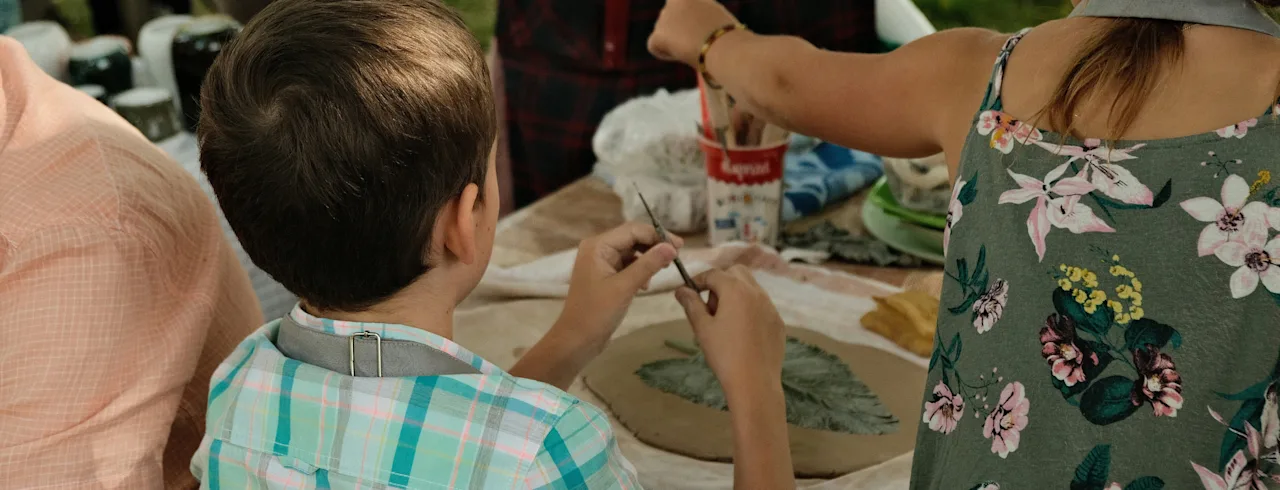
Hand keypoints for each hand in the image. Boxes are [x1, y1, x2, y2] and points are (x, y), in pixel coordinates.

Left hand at [558, 222, 683, 349]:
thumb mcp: (625, 287)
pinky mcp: (605, 276)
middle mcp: (598, 248)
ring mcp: (601, 262)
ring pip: (632, 251)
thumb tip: (671, 247)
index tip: (680, 247)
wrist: (577, 340)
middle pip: (632, 238)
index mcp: (598, 246)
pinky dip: (640, 270)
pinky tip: (646, 284)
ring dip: (648, 259)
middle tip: (676, 257)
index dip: (657, 235)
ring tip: (662, 271)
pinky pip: (627, 265)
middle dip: (654, 246)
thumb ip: (649, 264)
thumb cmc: (597, 312)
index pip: (633, 230)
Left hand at [647, 0, 740, 65]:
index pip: (682, 8)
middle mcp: (674, 0)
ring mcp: (664, 16)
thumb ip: (701, 18)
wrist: (724, 46)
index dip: (689, 21)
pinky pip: (654, 47)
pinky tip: (682, 55)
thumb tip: (695, 29)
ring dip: (674, 42)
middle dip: (679, 30)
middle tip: (697, 44)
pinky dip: (665, 54)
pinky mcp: (658, 34)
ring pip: (663, 33)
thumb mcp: (717, 18)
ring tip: (695, 48)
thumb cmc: (729, 37)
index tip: (700, 32)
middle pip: (670, 19)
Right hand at [674, 266, 784, 397]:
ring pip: (751, 288)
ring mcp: (770, 307)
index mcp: (736, 290)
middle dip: (720, 282)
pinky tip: (741, 333)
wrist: (755, 383)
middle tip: (710, 307)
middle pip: (736, 273)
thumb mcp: (702, 328)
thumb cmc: (724, 354)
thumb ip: (691, 304)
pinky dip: (749, 309)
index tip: (688, 293)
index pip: (713, 274)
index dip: (698, 281)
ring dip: (735, 295)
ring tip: (724, 322)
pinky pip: (761, 306)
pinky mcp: (778, 322)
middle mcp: (757, 293)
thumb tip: (681, 290)